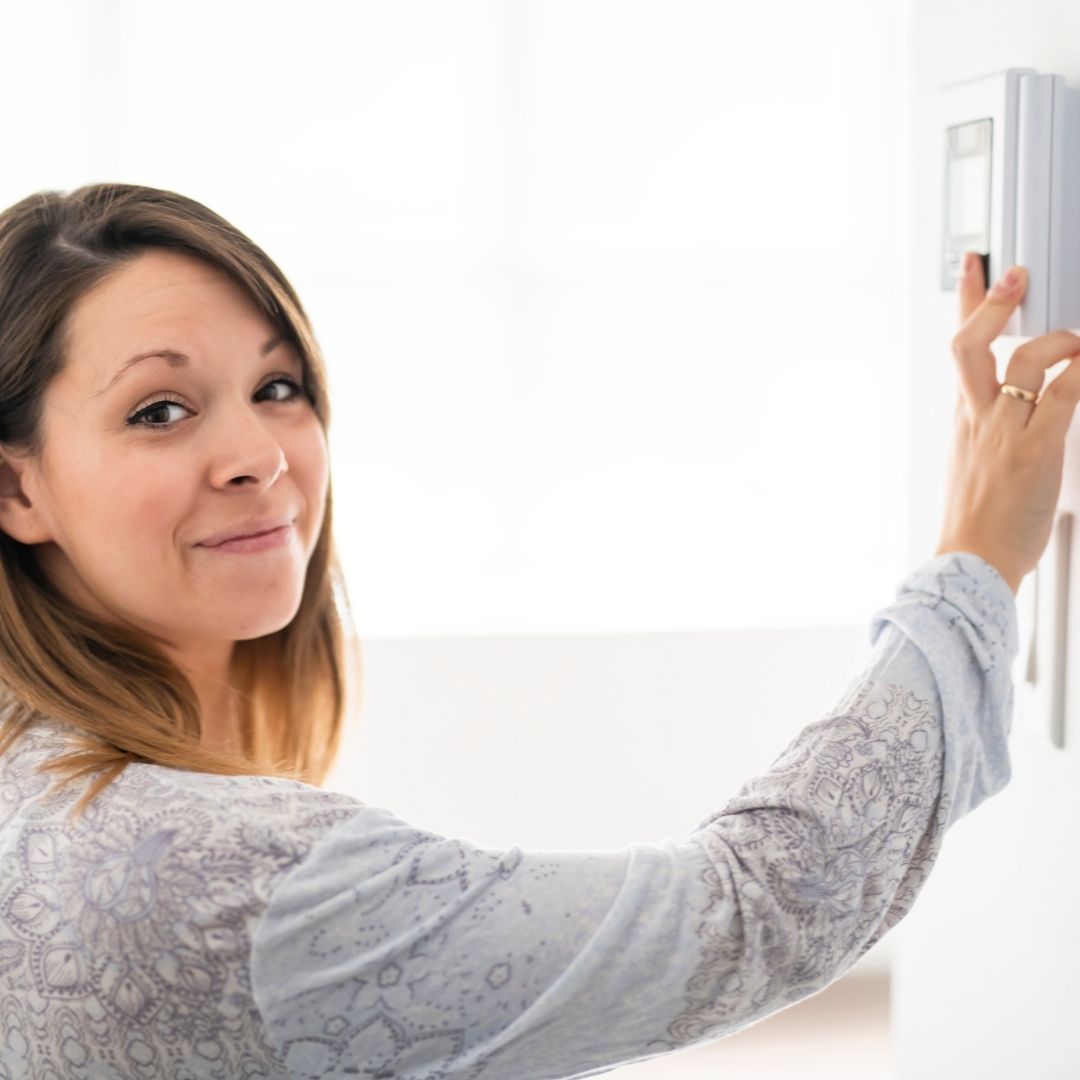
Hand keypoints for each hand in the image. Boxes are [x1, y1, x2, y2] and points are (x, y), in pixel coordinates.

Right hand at [934, 254, 1079, 594]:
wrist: (972, 560)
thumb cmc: (979, 521)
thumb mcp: (976, 463)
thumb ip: (996, 427)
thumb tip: (1030, 403)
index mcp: (964, 417)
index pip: (960, 349)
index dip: (967, 303)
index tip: (975, 268)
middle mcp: (978, 417)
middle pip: (971, 344)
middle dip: (992, 301)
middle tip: (1014, 273)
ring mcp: (1003, 431)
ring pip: (1021, 362)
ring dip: (1056, 340)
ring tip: (1078, 340)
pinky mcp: (1034, 450)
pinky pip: (1062, 395)